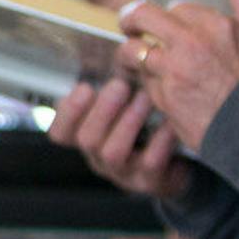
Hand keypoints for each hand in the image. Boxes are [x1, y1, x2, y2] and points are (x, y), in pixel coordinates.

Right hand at [49, 77, 192, 198]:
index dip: (67, 113)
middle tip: (120, 85)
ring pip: (112, 152)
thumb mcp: (125, 111)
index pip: (60, 132)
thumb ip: (111, 92)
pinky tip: (169, 122)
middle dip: (102, 110)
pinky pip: (150, 162)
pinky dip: (159, 140)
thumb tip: (106, 57)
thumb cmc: (147, 131)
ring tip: (145, 98)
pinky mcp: (149, 182)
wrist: (178, 169)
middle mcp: (100, 158)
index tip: (85, 87)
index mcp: (89, 139)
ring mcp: (123, 173)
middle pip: (86, 139)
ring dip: (128, 122)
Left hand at [117, 0, 238, 151]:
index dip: (170, 17)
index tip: (169, 27)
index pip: (175, 7)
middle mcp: (191, 42)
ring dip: (130, 54)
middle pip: (141, 15)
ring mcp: (173, 69)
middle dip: (129, 18)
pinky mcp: (162, 96)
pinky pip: (142, 81)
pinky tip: (157, 89)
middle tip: (127, 26)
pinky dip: (146, 83)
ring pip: (132, 50)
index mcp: (216, 24)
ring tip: (134, 60)